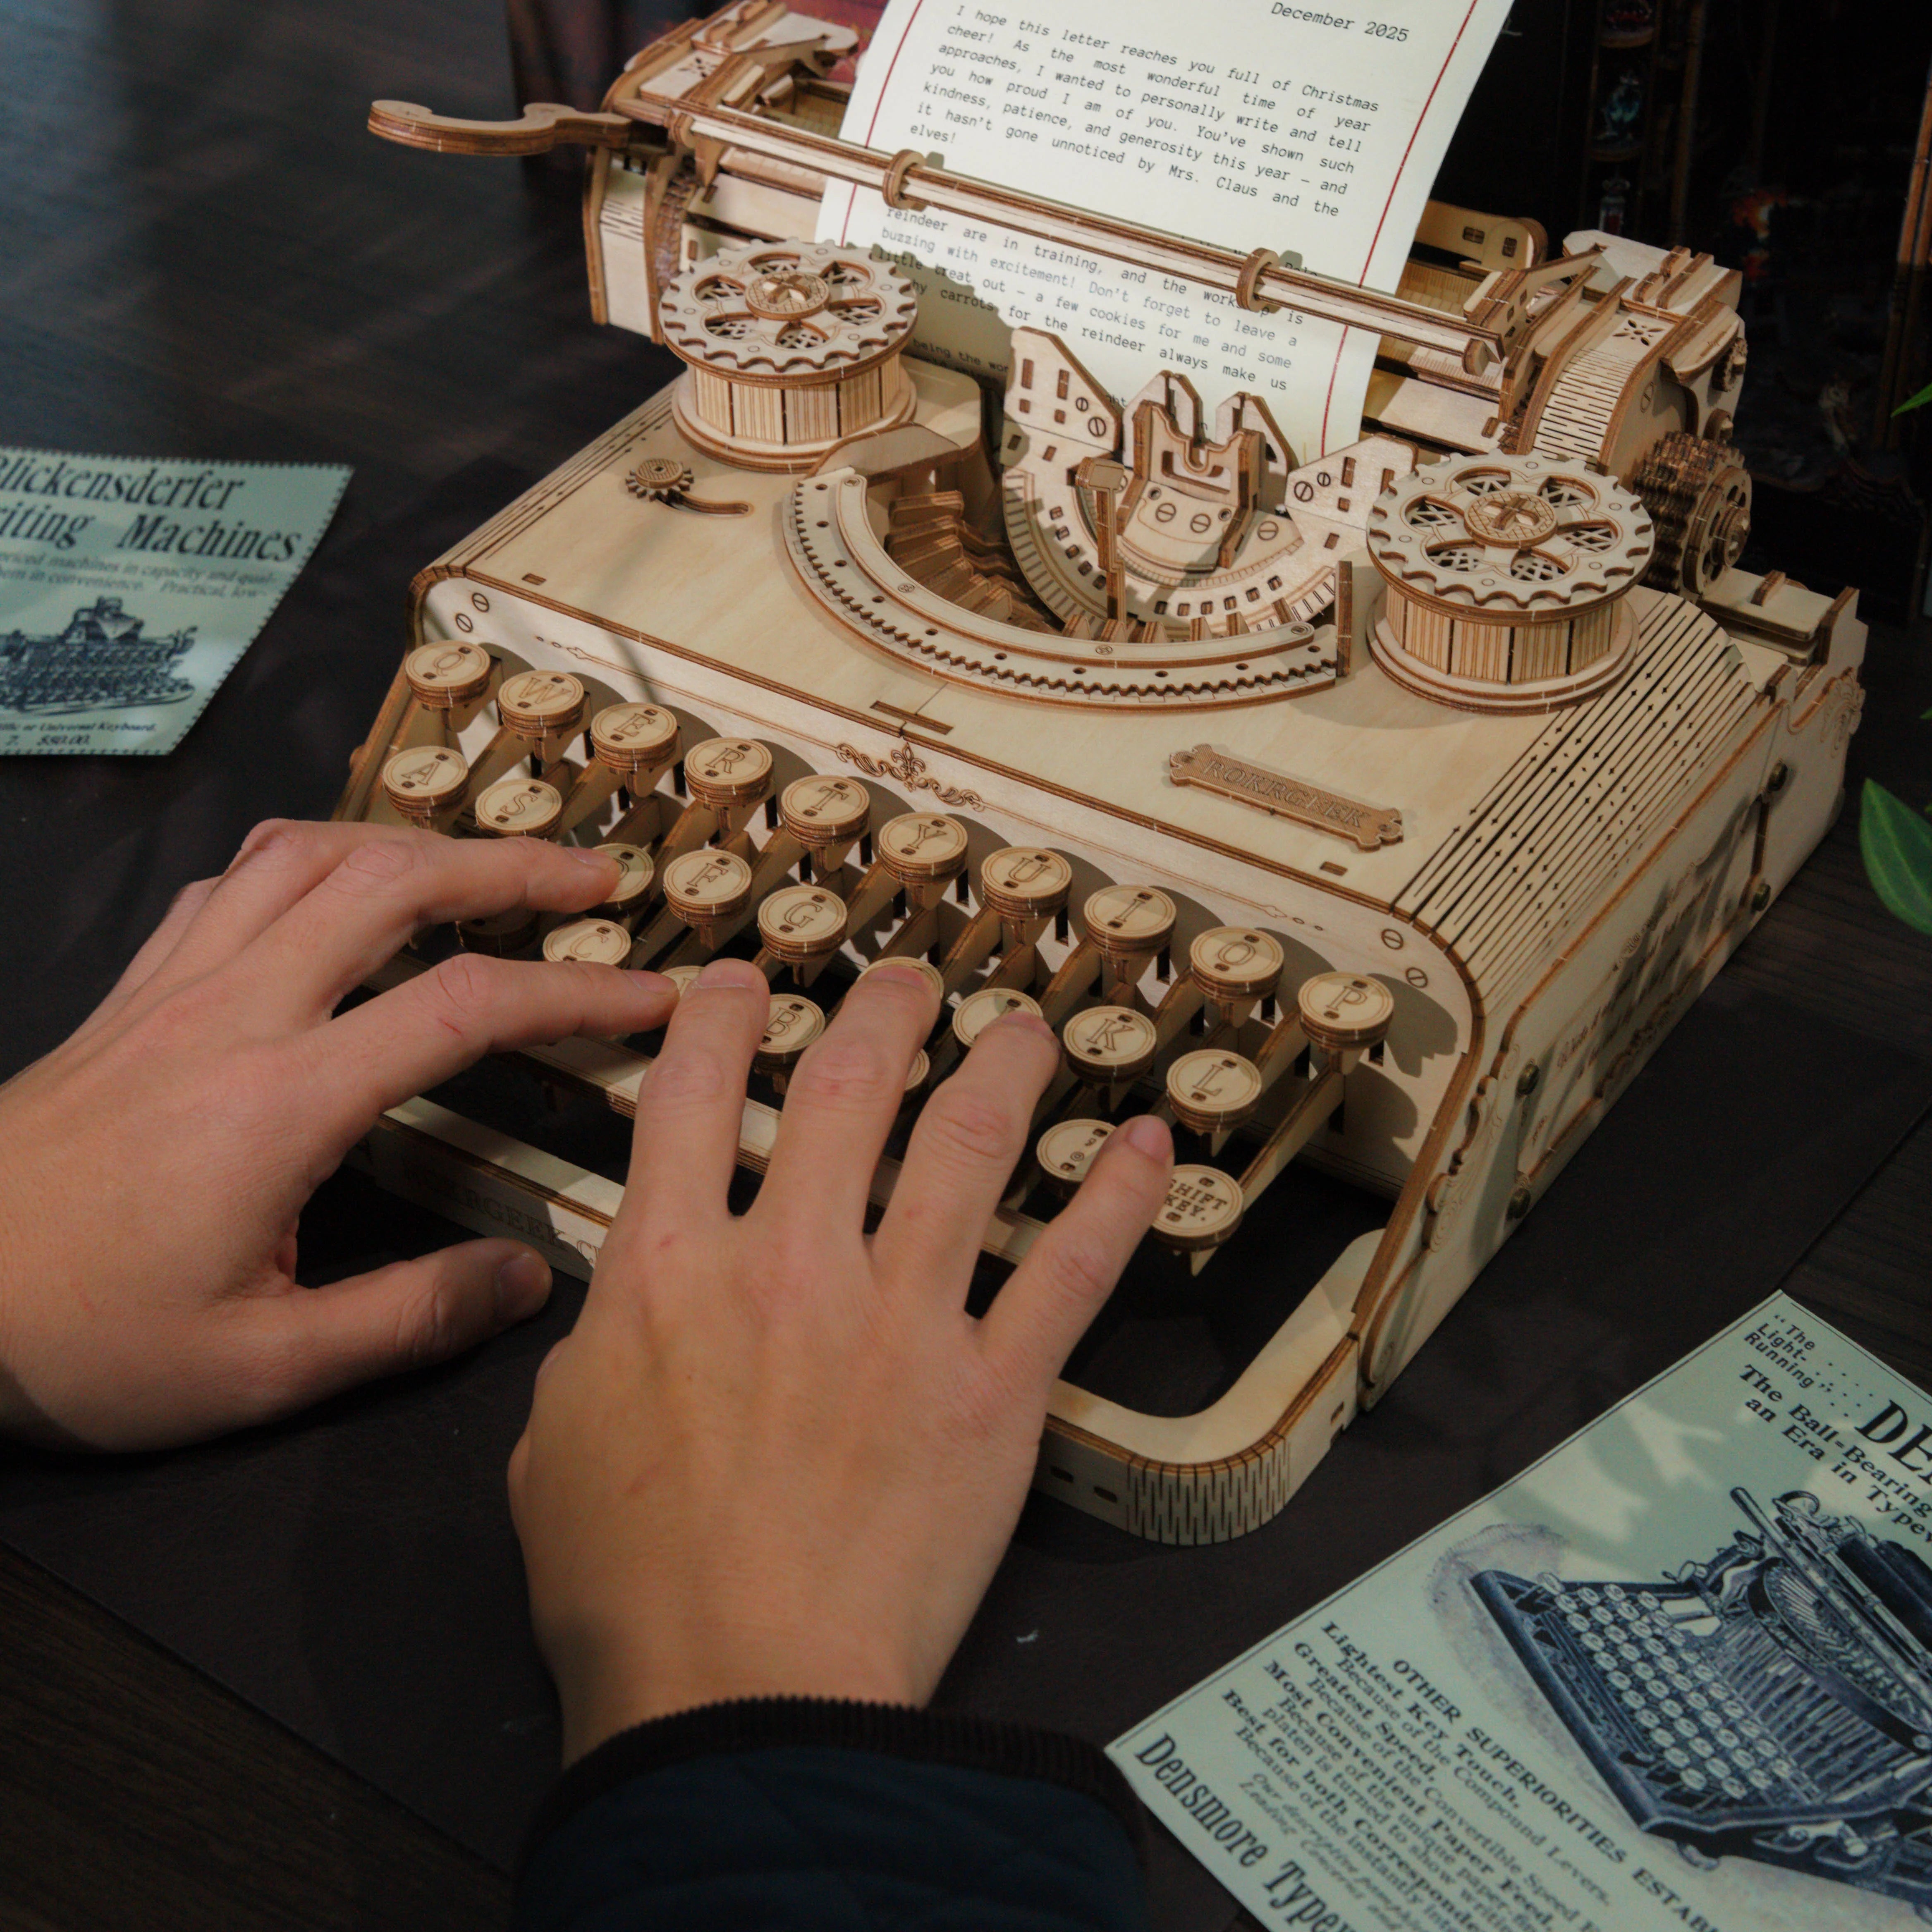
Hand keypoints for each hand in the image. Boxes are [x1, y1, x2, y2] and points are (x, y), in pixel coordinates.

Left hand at [0, 819, 674, 1449]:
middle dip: (512, 866)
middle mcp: (235, 1014)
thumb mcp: (256, 1371)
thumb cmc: (82, 1340)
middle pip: (393, 883)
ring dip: (413, 841)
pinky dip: (311, 855)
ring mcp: (174, 987)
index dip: (576, 992)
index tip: (650, 995)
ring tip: (481, 862)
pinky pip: (232, 878)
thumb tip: (531, 1282)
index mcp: (282, 1103)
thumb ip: (406, 1320)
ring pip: (309, 853)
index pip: (466, 1008)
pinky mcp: (131, 990)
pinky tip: (340, 886)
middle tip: (594, 878)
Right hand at [508, 956, 1173, 1762]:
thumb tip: (626, 1299)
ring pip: (967, 1147)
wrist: (737, 1699)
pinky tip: (1149, 1149)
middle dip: (878, 1013)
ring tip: (1024, 1023)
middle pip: (845, 1089)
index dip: (718, 1019)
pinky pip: (1069, 1272)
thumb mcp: (555, 1445)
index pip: (694, 1096)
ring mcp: (900, 1321)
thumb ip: (597, 1344)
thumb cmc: (632, 1592)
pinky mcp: (991, 1391)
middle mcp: (790, 1267)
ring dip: (1003, 1066)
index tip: (741, 982)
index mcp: (670, 1270)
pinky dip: (1117, 1203)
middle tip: (905, 982)